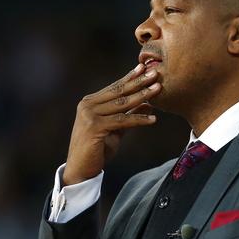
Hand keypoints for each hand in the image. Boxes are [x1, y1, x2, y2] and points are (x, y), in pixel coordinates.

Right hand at [62, 63, 160, 184]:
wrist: (81, 170)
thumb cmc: (97, 150)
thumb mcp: (114, 129)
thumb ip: (127, 115)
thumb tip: (146, 103)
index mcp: (90, 103)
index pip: (114, 87)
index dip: (130, 77)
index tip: (145, 68)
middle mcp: (88, 106)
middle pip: (119, 92)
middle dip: (139, 82)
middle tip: (155, 73)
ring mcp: (90, 115)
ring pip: (122, 104)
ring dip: (142, 96)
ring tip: (158, 89)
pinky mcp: (94, 127)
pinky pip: (122, 121)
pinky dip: (139, 119)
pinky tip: (153, 118)